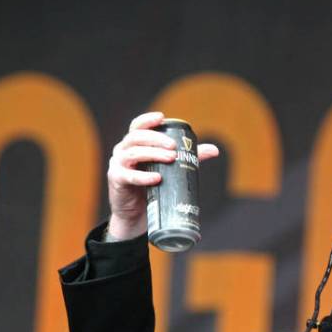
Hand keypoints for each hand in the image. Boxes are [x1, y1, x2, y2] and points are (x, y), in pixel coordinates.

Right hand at [106, 111, 219, 238]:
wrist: (137, 214)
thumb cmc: (152, 187)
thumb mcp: (169, 170)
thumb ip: (188, 158)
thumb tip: (214, 150)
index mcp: (134, 145)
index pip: (137, 126)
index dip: (147, 120)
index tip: (162, 117)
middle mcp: (123, 151)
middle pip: (136, 138)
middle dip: (156, 139)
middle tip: (174, 147)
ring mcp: (118, 165)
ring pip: (133, 154)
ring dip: (153, 154)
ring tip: (171, 159)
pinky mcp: (117, 181)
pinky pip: (128, 176)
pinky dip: (143, 177)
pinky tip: (157, 178)